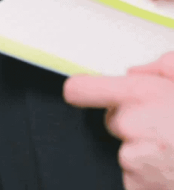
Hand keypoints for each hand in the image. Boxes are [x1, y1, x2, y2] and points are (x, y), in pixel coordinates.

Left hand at [65, 53, 173, 188]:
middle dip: (135, 121)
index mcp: (141, 95)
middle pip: (113, 121)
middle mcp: (133, 128)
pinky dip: (155, 177)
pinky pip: (138, 178)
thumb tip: (136, 71)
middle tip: (171, 125)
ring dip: (148, 151)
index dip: (85, 90)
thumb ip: (165, 67)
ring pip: (128, 151)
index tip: (87, 92)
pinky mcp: (140, 189)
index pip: (80, 90)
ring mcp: (135, 162)